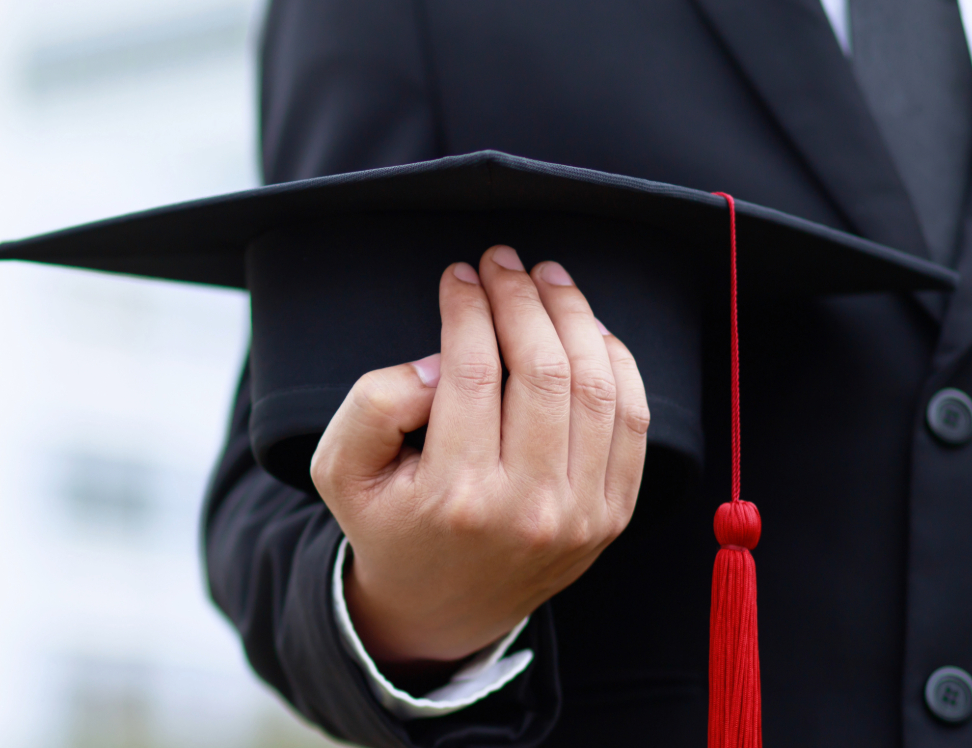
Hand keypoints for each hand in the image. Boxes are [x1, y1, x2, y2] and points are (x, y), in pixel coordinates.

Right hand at [311, 245, 650, 667]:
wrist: (440, 609)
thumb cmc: (388, 523)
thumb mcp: (340, 469)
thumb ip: (373, 406)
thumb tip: (439, 361)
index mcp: (458, 496)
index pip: (474, 372)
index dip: (469, 308)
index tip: (459, 275)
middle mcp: (529, 508)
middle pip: (543, 370)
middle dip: (524, 298)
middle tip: (503, 262)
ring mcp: (580, 514)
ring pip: (596, 387)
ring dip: (574, 317)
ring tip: (546, 279)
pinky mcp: (612, 515)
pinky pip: (632, 421)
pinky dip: (616, 361)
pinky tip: (586, 327)